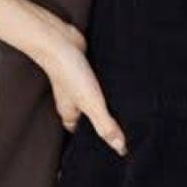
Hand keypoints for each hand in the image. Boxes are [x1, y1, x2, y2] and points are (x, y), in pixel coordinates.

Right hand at [0, 0, 127, 155]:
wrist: (58, 39)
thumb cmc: (69, 72)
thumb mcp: (91, 104)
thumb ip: (105, 125)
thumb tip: (120, 148)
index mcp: (70, 113)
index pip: (82, 134)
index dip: (94, 141)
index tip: (112, 148)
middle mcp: (73, 100)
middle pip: (88, 117)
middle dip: (102, 122)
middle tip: (125, 129)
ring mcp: (78, 84)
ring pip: (92, 98)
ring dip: (106, 102)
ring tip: (128, 109)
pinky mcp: (85, 68)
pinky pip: (96, 81)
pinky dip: (105, 85)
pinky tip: (120, 84)